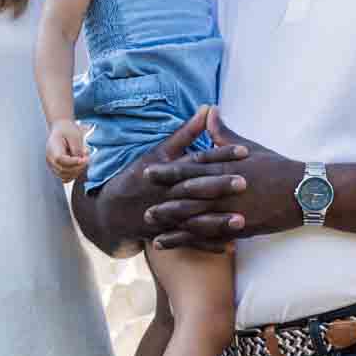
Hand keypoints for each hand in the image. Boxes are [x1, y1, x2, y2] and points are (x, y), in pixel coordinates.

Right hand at [45, 120, 89, 182]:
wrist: (61, 128)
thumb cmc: (67, 130)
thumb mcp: (74, 135)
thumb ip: (78, 147)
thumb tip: (81, 159)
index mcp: (52, 148)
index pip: (60, 159)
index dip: (73, 162)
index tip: (84, 158)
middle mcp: (50, 158)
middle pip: (62, 170)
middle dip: (78, 167)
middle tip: (87, 159)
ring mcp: (52, 165)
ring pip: (64, 176)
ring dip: (76, 172)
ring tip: (83, 162)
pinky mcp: (56, 168)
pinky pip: (64, 177)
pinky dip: (73, 175)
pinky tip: (79, 167)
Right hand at [72, 107, 248, 255]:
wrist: (110, 210)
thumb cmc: (139, 176)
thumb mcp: (159, 152)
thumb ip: (185, 133)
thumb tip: (207, 109)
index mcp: (168, 170)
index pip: (197, 160)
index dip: (220, 155)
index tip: (244, 151)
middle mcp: (167, 192)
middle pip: (195, 188)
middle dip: (219, 186)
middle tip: (245, 182)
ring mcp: (166, 214)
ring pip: (193, 217)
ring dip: (216, 221)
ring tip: (241, 220)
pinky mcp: (166, 233)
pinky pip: (188, 241)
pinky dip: (207, 245)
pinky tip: (229, 246)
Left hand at [148, 107, 302, 247]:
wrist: (307, 192)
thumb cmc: (278, 168)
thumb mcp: (250, 147)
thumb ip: (224, 135)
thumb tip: (210, 112)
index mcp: (226, 168)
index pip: (191, 169)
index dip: (168, 171)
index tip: (147, 172)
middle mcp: (226, 190)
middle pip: (188, 195)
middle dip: (164, 200)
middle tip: (140, 204)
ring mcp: (232, 211)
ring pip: (196, 218)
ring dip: (172, 222)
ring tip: (150, 226)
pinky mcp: (240, 228)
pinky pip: (210, 236)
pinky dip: (190, 240)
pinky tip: (175, 243)